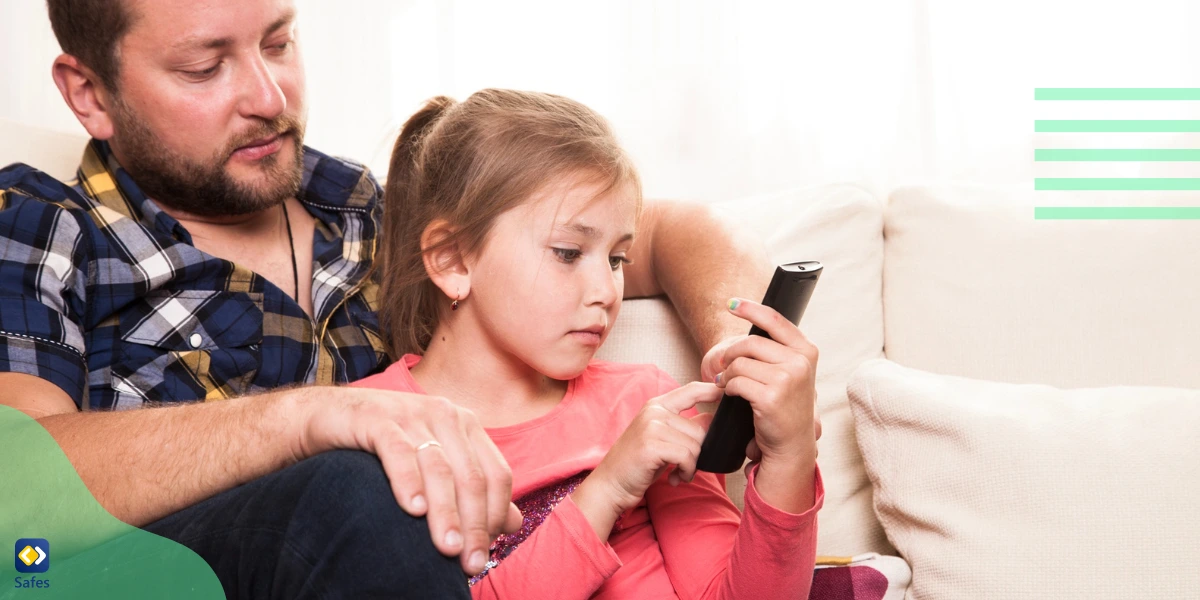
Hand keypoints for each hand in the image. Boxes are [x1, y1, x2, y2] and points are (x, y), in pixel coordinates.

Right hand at [288, 387, 522, 574]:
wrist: (328, 417)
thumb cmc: (385, 447)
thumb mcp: (434, 465)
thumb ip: (472, 491)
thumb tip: (514, 523)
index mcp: (466, 426)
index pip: (496, 474)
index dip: (495, 516)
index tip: (485, 554)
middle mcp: (446, 415)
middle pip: (471, 476)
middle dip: (474, 524)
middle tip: (469, 563)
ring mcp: (412, 413)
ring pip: (439, 469)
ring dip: (446, 513)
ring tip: (447, 548)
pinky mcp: (377, 418)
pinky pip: (399, 452)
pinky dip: (408, 482)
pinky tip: (413, 510)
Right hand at [572, 383, 719, 537]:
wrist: (610, 484)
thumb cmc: (638, 464)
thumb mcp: (662, 439)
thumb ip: (685, 428)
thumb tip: (713, 420)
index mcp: (656, 406)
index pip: (692, 390)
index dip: (713, 391)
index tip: (727, 395)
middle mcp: (654, 411)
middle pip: (700, 429)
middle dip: (699, 452)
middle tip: (685, 466)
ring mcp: (652, 426)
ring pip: (695, 445)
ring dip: (691, 466)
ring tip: (678, 473)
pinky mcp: (652, 445)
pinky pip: (687, 457)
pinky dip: (686, 472)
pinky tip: (675, 478)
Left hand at [711, 298, 820, 465]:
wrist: (791, 444)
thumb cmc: (786, 406)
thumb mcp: (792, 372)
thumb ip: (779, 350)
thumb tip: (754, 320)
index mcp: (806, 351)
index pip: (775, 319)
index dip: (751, 308)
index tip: (731, 304)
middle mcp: (800, 362)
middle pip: (750, 342)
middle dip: (731, 354)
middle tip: (725, 367)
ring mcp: (787, 379)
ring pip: (740, 362)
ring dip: (727, 373)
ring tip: (728, 383)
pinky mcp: (771, 397)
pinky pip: (736, 381)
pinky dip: (727, 387)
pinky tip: (731, 394)